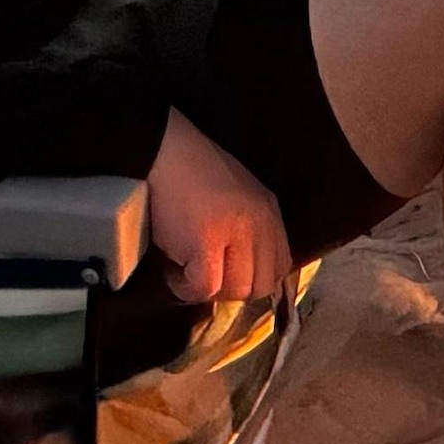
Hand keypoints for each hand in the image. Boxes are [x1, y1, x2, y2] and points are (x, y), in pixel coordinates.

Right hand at [145, 110, 289, 313]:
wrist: (163, 152)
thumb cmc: (192, 175)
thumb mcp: (236, 199)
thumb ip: (246, 231)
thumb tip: (237, 274)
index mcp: (270, 213)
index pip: (280, 267)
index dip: (252, 279)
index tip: (225, 276)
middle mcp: (261, 224)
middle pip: (261, 284)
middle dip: (230, 289)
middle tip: (202, 274)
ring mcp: (236, 233)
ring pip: (236, 290)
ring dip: (207, 288)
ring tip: (185, 267)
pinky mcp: (206, 243)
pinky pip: (204, 288)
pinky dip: (185, 286)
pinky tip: (172, 267)